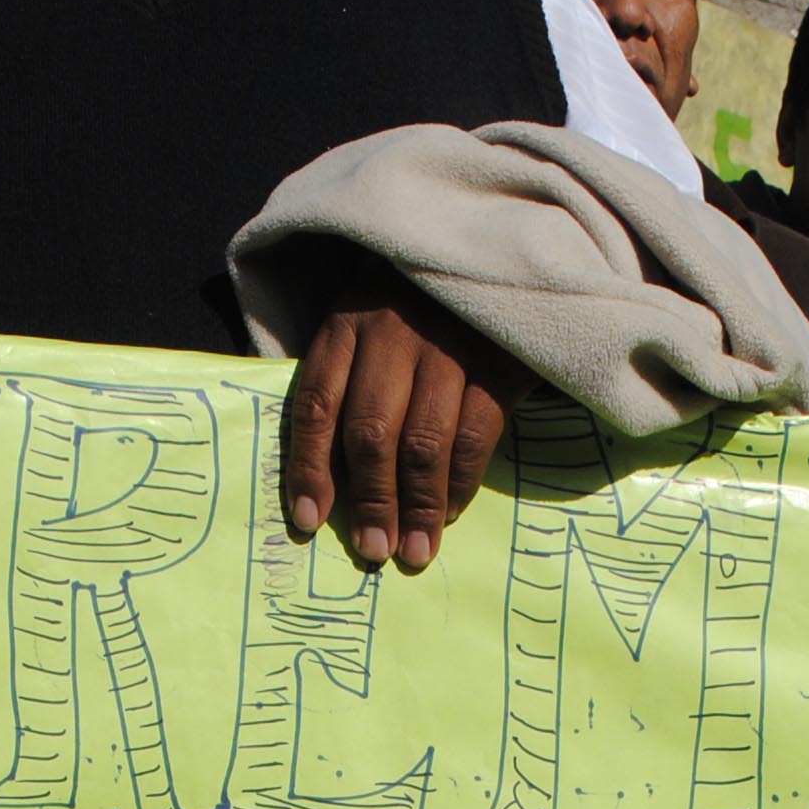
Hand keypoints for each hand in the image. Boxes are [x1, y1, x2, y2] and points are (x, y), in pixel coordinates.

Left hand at [279, 266, 523, 574]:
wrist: (496, 258)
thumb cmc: (419, 310)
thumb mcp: (369, 328)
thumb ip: (347, 384)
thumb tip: (327, 484)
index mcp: (348, 321)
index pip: (317, 404)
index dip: (310, 469)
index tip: (309, 522)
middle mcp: (392, 330)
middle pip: (371, 431)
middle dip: (371, 500)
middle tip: (373, 550)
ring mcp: (449, 343)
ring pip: (424, 442)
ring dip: (417, 506)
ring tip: (413, 550)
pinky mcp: (498, 358)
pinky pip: (473, 435)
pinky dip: (461, 482)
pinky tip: (451, 512)